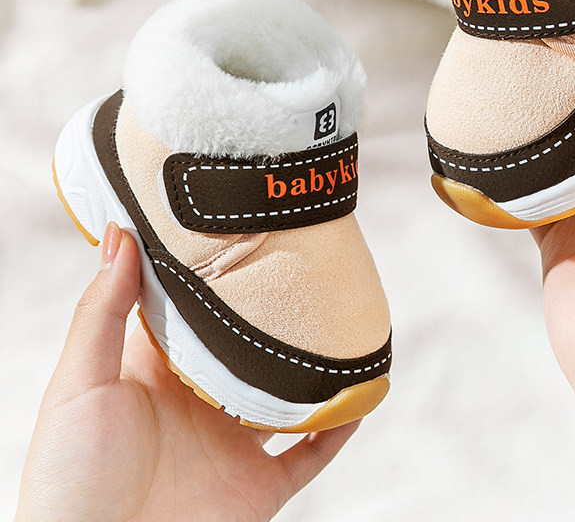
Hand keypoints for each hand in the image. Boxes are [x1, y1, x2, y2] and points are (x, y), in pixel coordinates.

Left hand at [16, 225, 358, 521]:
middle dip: (270, 317)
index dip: (215, 277)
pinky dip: (336, 429)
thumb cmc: (68, 479)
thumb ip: (101, 310)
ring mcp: (231, 447)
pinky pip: (310, 455)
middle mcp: (198, 405)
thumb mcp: (78, 383)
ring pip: (285, 398)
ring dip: (312, 369)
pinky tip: (358, 397)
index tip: (241, 234)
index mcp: (156, 374)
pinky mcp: (257, 488)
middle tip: (302, 269)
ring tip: (340, 324)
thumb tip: (120, 234)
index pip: (193, 313)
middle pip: (245, 351)